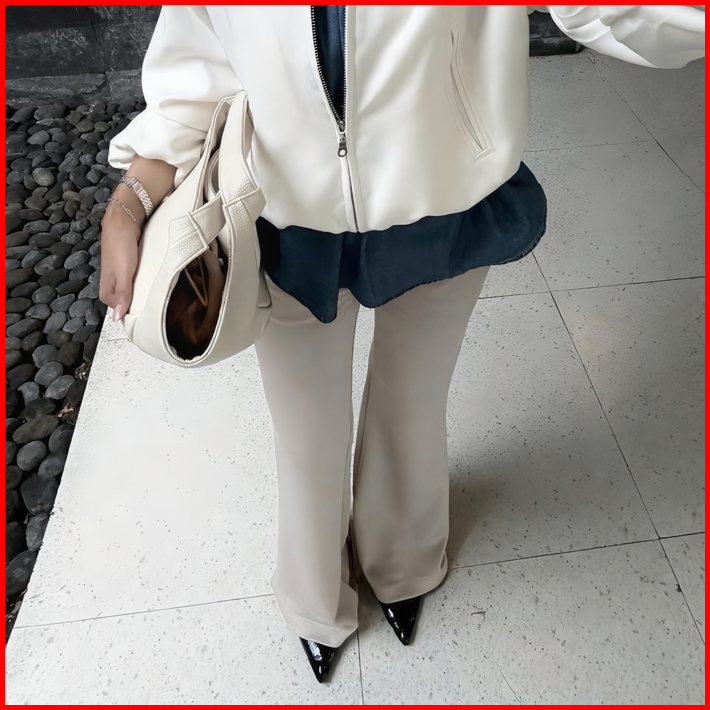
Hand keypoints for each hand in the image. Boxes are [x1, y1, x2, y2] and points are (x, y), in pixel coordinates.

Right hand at [99, 196, 142, 320]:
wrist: (123, 219)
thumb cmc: (122, 247)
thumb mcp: (124, 274)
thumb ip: (122, 295)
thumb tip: (117, 318)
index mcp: (106, 288)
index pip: (117, 309)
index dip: (130, 311)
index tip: (146, 314)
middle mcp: (110, 282)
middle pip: (123, 299)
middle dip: (136, 302)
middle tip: (152, 303)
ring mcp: (117, 273)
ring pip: (129, 289)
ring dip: (139, 290)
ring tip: (153, 293)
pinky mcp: (125, 265)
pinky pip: (133, 278)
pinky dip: (141, 281)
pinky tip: (149, 280)